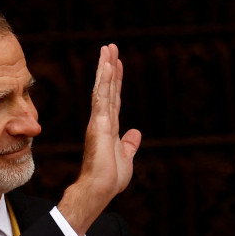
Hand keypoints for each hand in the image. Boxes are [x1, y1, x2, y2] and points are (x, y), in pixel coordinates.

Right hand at [57, 44, 140, 235]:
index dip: (116, 81)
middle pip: (107, 89)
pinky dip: (104, 80)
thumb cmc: (110, 179)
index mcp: (110, 128)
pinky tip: (106, 66)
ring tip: (108, 48)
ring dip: (105, 68)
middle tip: (110, 47)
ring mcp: (99, 121)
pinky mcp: (99, 123)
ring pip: (102, 88)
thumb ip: (130, 144)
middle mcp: (103, 121)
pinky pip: (101, 97)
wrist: (100, 188)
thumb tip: (135, 132)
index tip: (117, 64)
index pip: (114, 99)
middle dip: (109, 67)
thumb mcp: (127, 159)